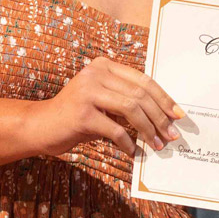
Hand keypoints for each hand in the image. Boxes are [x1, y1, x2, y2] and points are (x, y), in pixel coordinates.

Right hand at [26, 56, 182, 156]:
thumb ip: (127, 101)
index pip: (143, 79)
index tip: (178, 115)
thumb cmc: (77, 117)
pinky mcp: (81, 114)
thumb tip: (163, 118)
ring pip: (132, 109)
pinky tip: (134, 152)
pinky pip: (115, 129)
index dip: (164, 98)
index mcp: (103, 66)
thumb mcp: (103, 102)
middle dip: (160, 117)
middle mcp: (95, 73)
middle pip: (140, 94)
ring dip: (148, 130)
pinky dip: (128, 143)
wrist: (40, 127)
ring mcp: (87, 92)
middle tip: (171, 135)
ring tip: (157, 145)